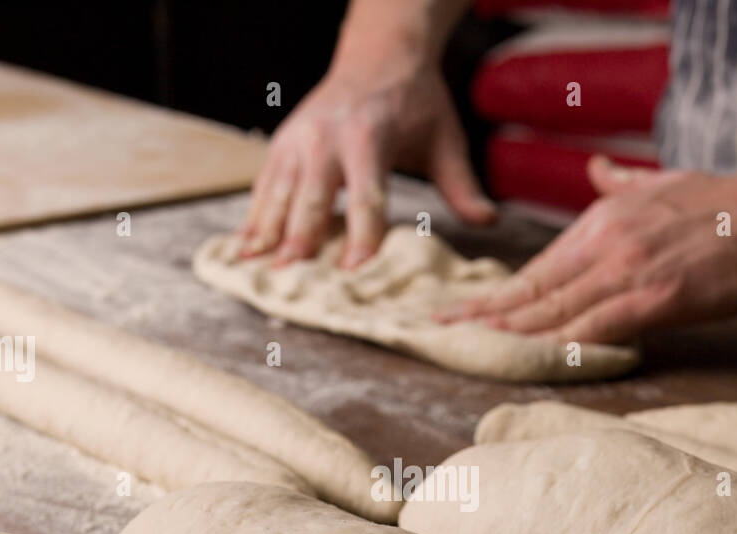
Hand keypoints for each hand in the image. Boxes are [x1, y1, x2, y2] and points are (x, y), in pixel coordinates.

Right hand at [239, 61, 496, 269]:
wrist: (379, 54)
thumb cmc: (416, 103)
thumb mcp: (445, 139)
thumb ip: (463, 185)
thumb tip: (490, 220)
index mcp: (370, 135)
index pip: (366, 196)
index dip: (362, 236)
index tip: (356, 272)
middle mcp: (327, 136)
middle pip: (313, 197)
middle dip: (302, 238)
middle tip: (292, 277)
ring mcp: (299, 139)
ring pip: (280, 193)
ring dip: (269, 232)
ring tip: (257, 269)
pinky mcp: (281, 144)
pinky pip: (264, 186)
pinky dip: (255, 217)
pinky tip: (246, 249)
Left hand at [435, 156, 736, 343]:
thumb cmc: (720, 203)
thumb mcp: (658, 181)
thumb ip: (619, 181)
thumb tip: (593, 168)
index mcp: (600, 222)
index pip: (536, 268)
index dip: (496, 293)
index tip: (461, 308)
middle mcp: (603, 245)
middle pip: (532, 288)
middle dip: (484, 312)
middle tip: (440, 329)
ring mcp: (626, 272)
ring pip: (555, 310)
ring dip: (511, 332)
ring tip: (472, 347)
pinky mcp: (653, 297)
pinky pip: (597, 326)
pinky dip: (563, 343)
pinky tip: (535, 358)